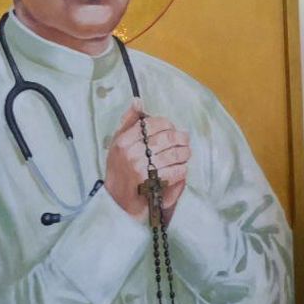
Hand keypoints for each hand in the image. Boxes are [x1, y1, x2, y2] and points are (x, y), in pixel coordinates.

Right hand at [103, 101, 191, 222]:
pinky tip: (181, 169)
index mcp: (123, 140)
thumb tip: (138, 101)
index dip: (168, 125)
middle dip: (181, 139)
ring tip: (186, 154)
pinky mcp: (151, 182)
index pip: (153, 123)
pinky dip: (182, 169)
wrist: (117, 201)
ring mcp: (141, 167)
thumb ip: (128, 122)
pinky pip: (177, 171)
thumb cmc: (120, 170)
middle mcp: (131, 152)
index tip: (172, 129)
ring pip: (175, 154)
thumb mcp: (118, 144)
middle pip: (167, 137)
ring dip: (185, 154)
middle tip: (185, 141)